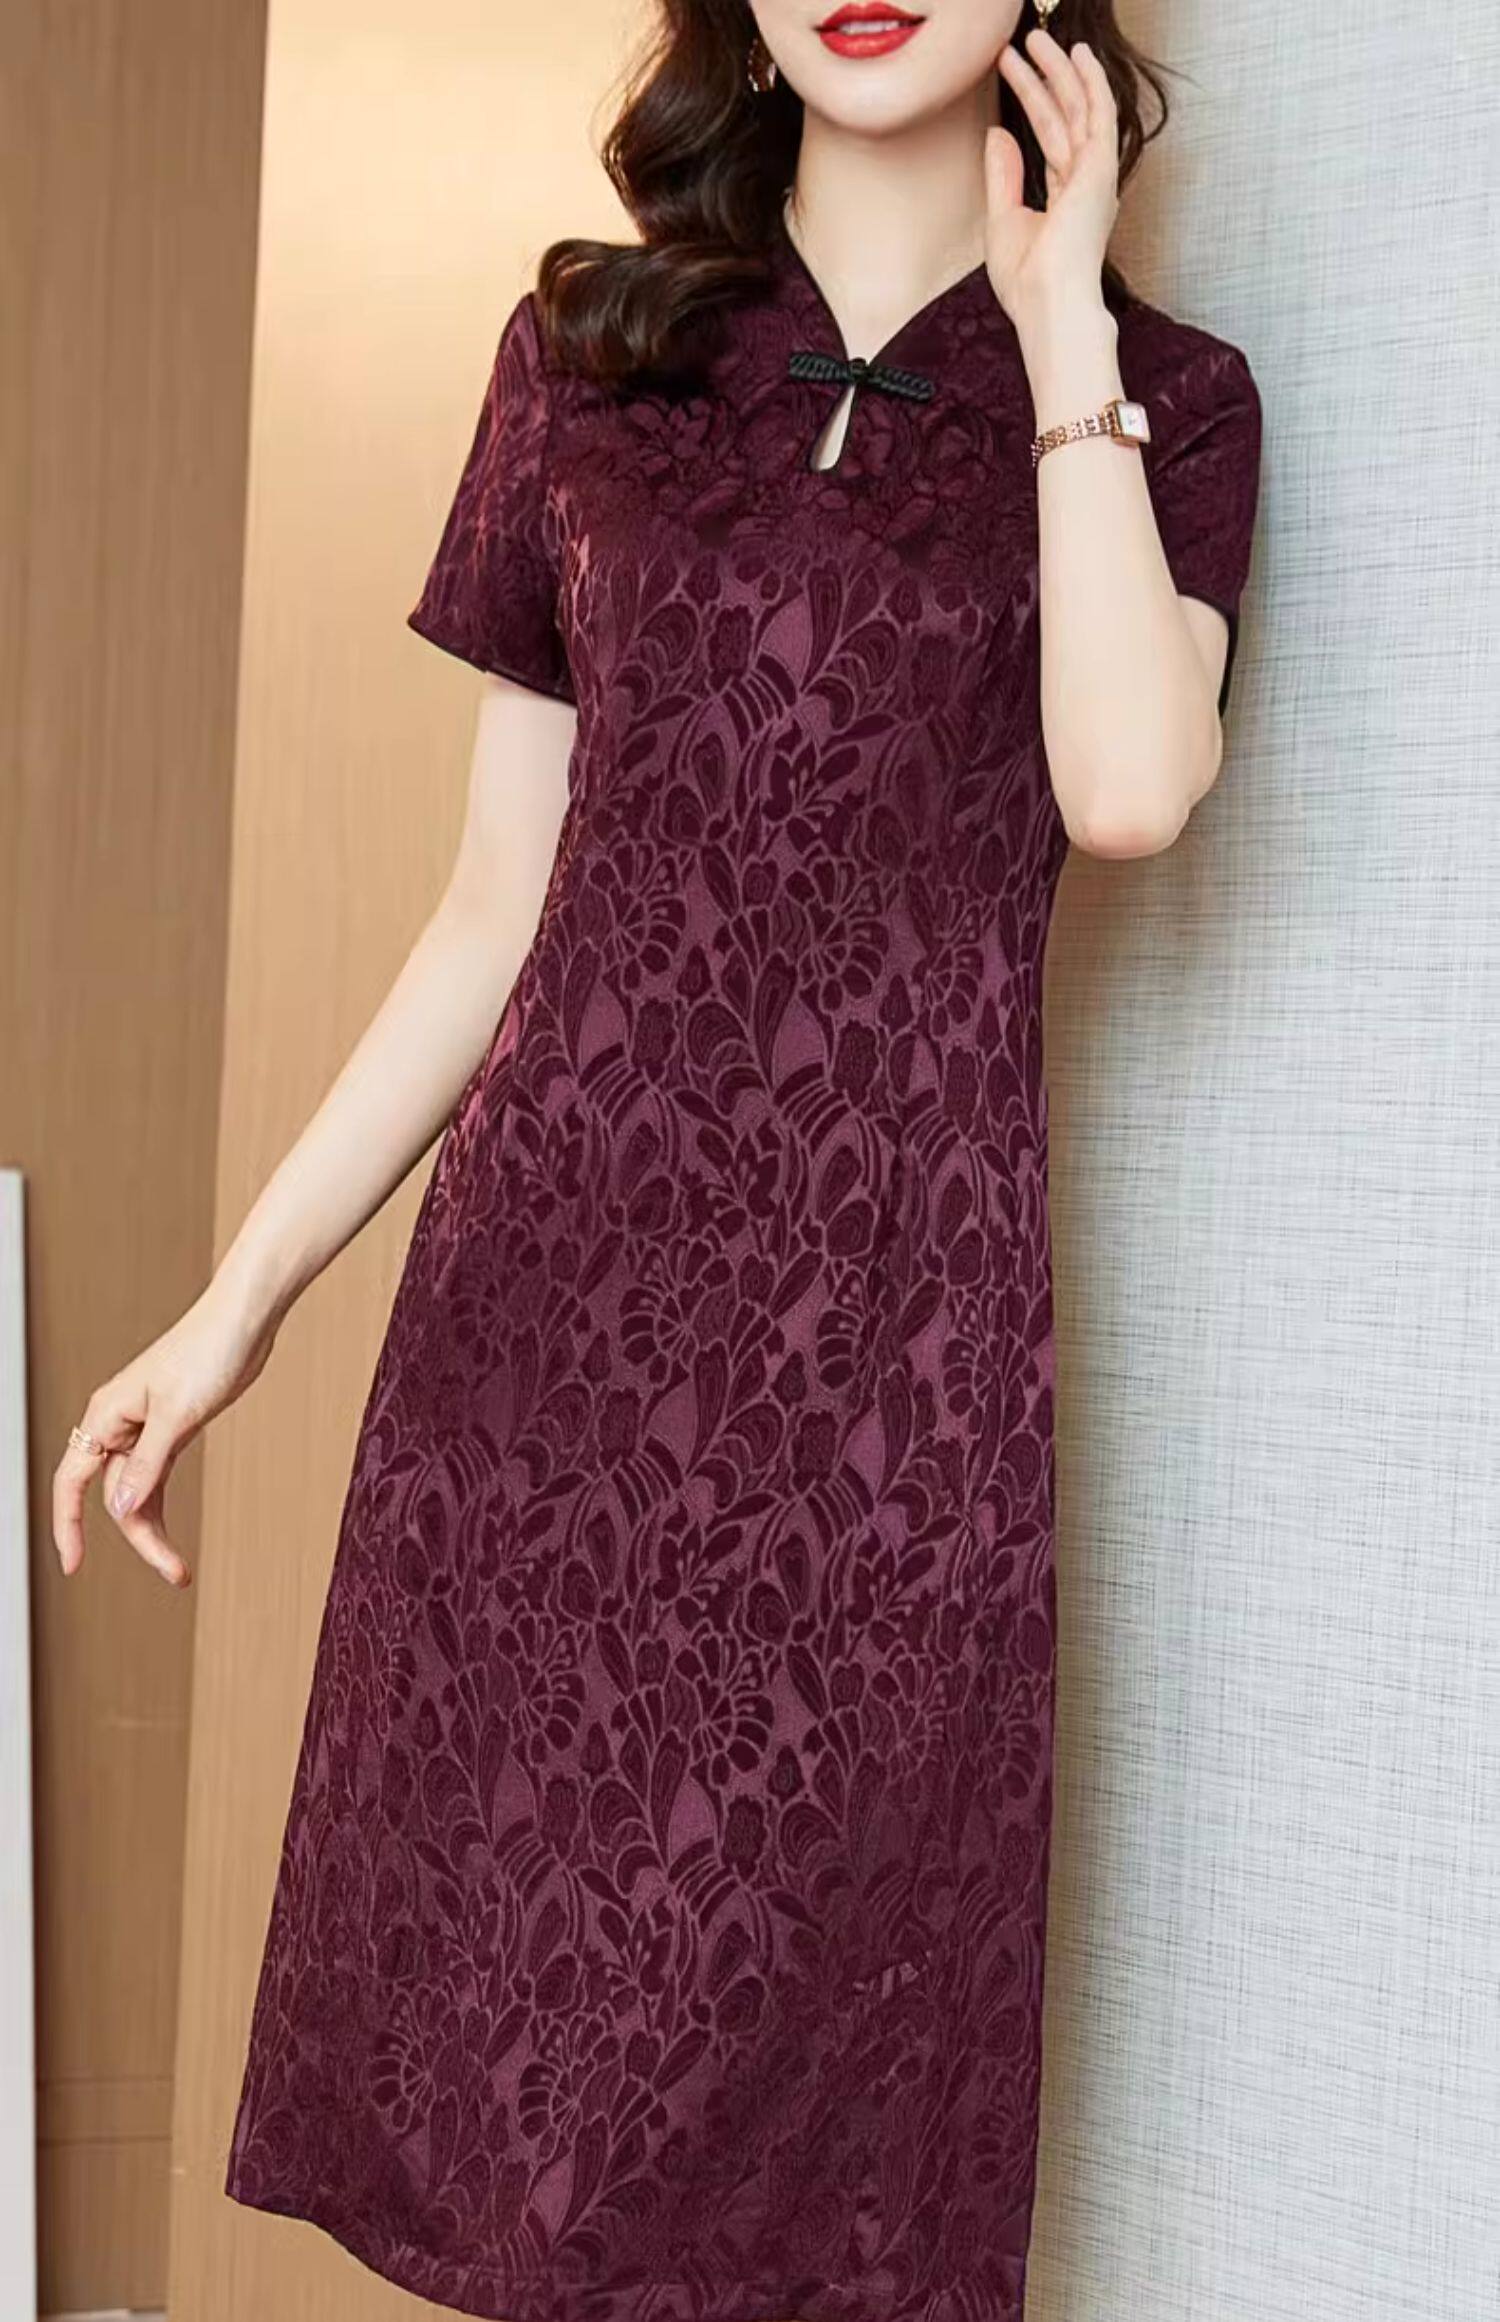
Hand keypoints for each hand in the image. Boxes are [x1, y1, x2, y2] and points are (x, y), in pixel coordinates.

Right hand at [51, 1277, 280, 1587]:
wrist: (245, 1321)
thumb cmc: (210, 1350)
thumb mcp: (178, 1413)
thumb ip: (148, 1463)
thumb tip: (120, 1507)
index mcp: (107, 1414)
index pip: (72, 1481)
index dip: (68, 1525)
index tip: (73, 1565)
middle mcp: (119, 1423)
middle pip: (113, 1496)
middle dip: (139, 1537)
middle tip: (173, 1571)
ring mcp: (145, 1428)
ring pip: (135, 1492)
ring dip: (153, 1528)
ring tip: (178, 1567)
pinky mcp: (173, 1429)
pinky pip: (155, 1478)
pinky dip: (160, 1504)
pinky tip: (172, 1531)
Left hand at [986, 29, 1120, 334]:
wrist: (1048, 303)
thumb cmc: (1028, 281)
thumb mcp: (1003, 220)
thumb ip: (1003, 175)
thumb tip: (998, 133)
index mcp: (1068, 198)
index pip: (1050, 137)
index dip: (1031, 102)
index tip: (1010, 74)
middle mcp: (1086, 183)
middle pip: (1064, 117)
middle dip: (1044, 79)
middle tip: (1023, 45)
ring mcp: (1095, 176)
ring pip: (1078, 108)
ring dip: (1059, 71)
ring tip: (1040, 39)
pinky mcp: (1101, 170)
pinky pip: (1099, 114)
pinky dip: (1091, 82)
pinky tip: (1079, 56)